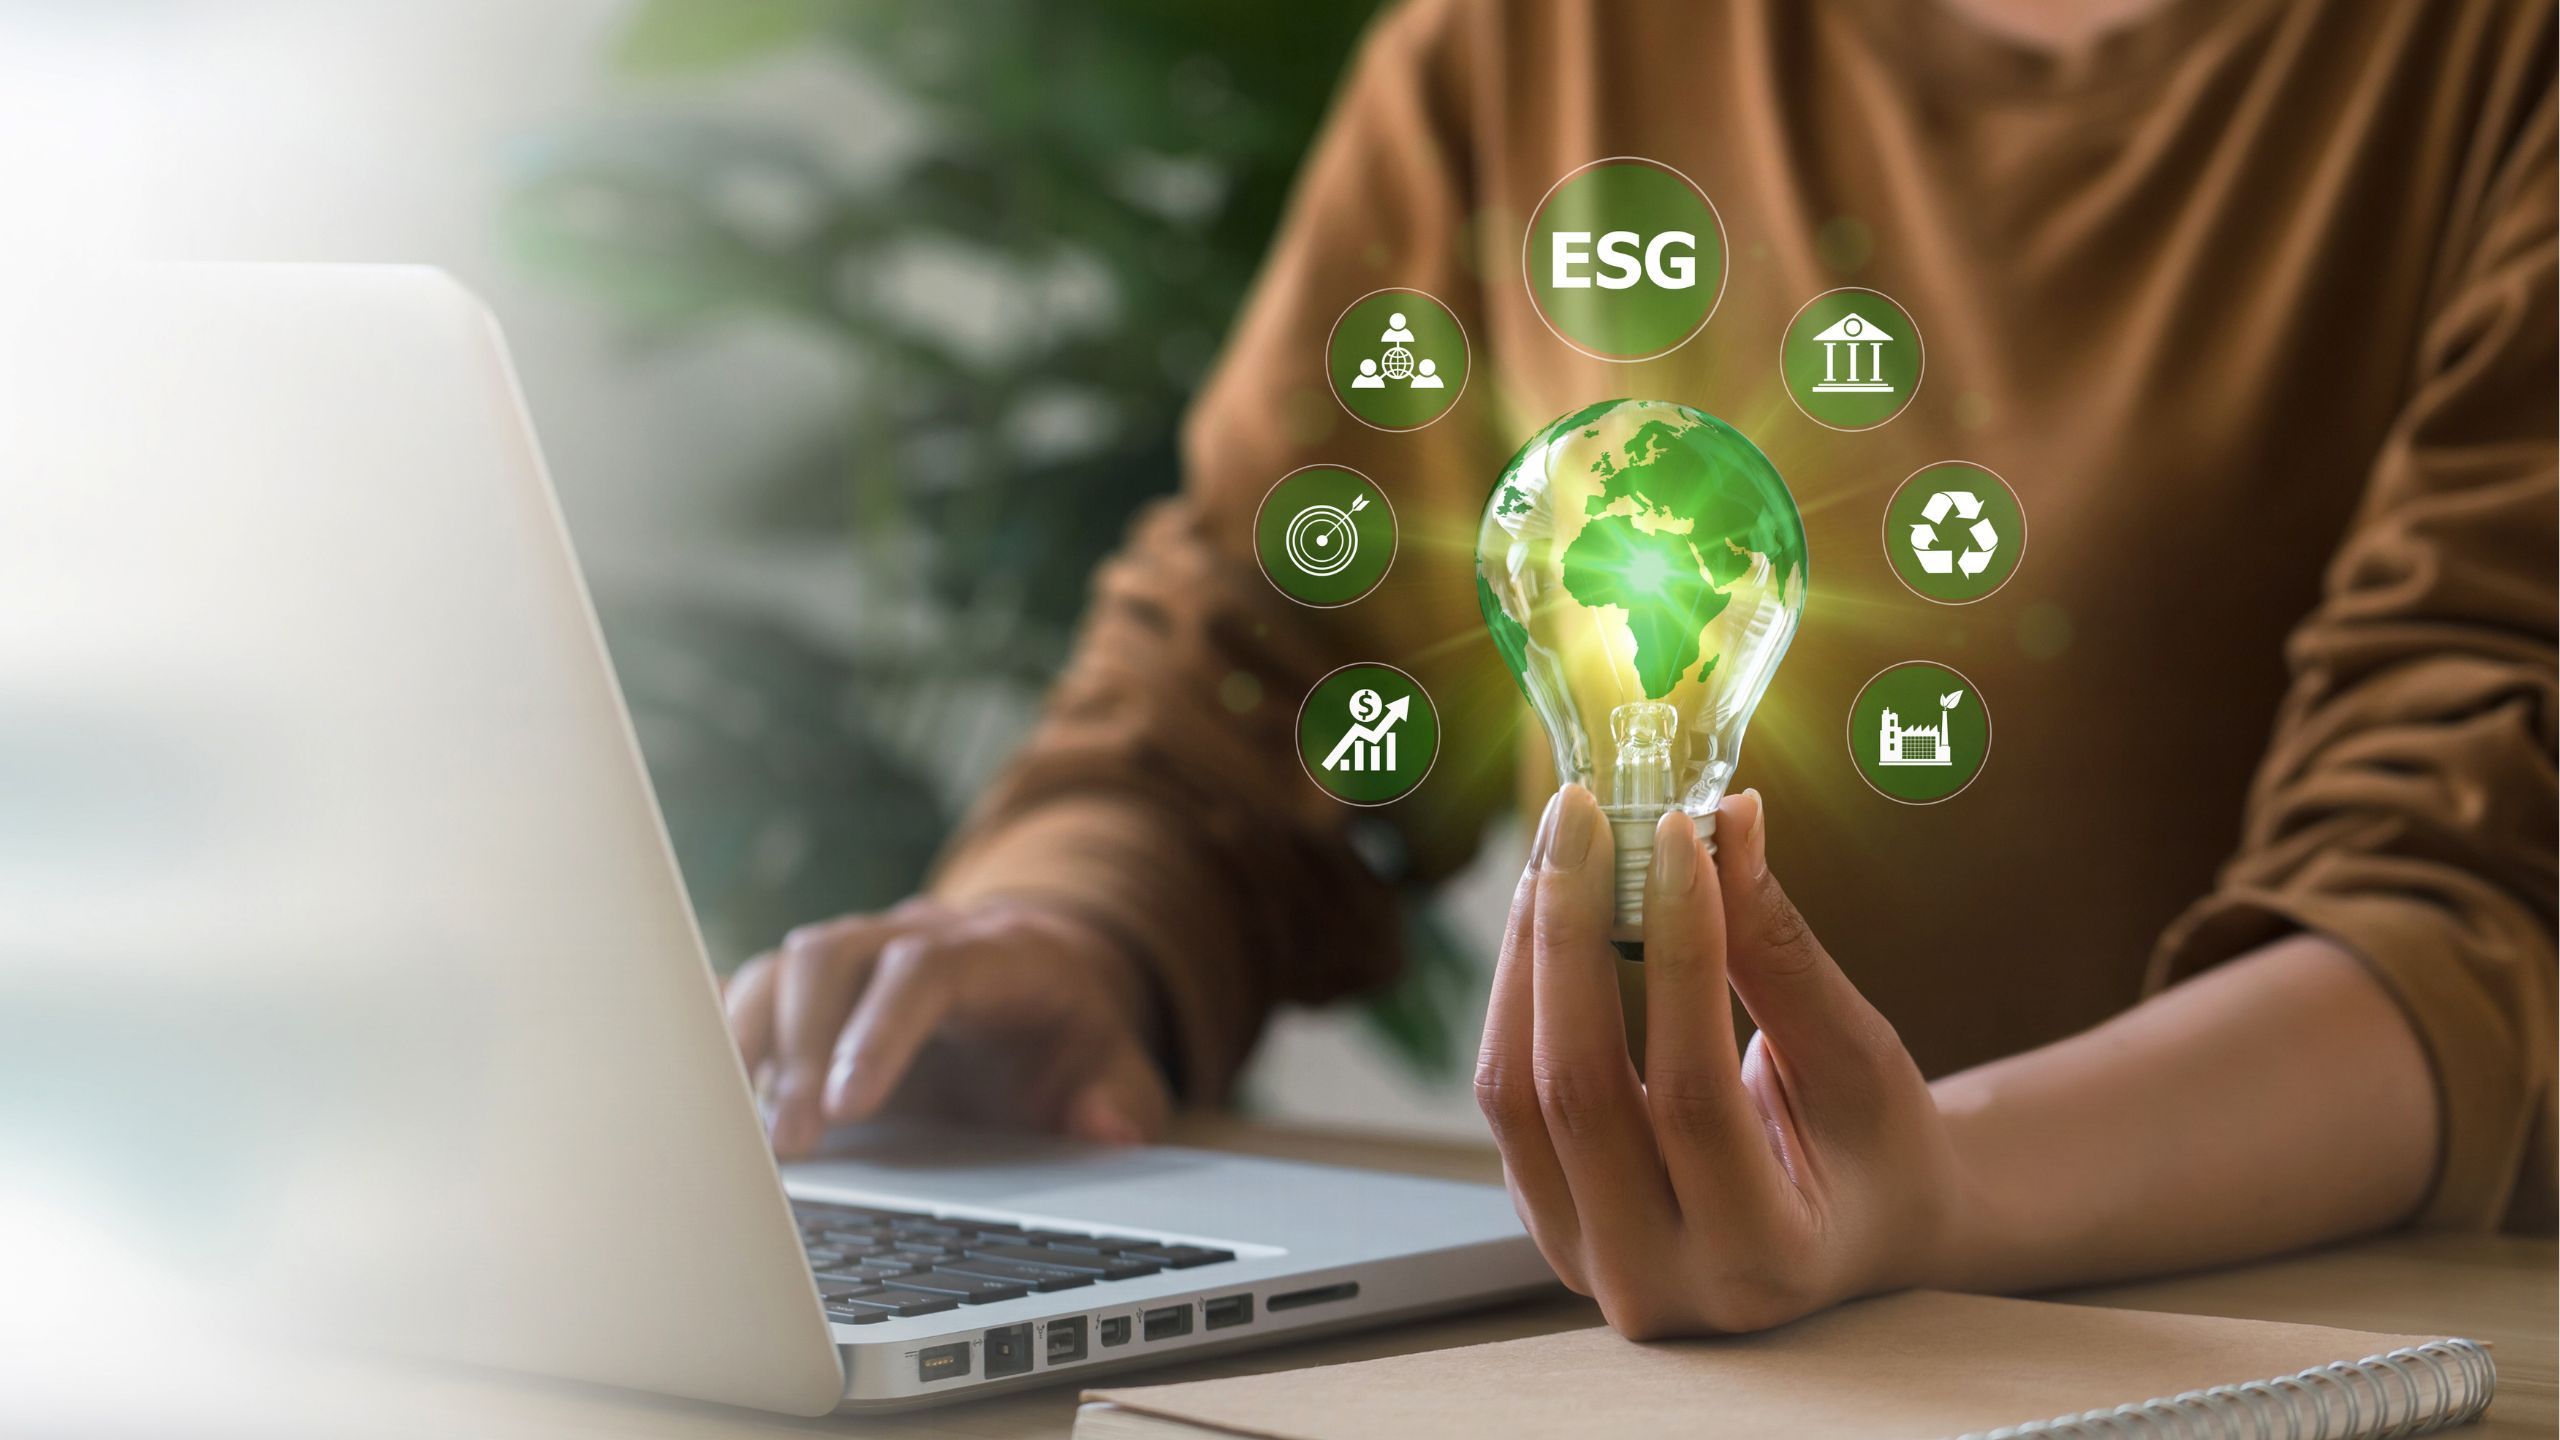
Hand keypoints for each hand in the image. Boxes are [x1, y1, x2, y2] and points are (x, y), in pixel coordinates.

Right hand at [722, 896, 1171, 1157]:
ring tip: (736, 1139)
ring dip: (747, 1050)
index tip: (849, 1106)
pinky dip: (721, 1043)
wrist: (1036, 982)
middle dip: (800, 1047)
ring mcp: (853, 958)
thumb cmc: (1067, 1032)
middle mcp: (906, 938)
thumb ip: (1119, 1095)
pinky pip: (750, 994)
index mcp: (989, 953)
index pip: (922, 969)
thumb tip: (1106, 1129)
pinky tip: (701, 1103)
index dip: (879, 1031)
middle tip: (790, 1144)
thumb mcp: (1116, 1062)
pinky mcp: (813, 990)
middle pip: (829, 957)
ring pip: (778, 970)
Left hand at [1473, 784, 1971, 1337]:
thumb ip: (1783, 954)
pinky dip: (1521, 991)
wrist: (1856, 1239)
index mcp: (1763, 1264)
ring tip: (1562, 846)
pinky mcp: (1544, 1216)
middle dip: (1569, 932)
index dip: (1678, 952)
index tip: (1677, 834)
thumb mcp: (1859, 1061)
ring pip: (1514, 1092)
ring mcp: (1584, 1260)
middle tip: (1583, 814)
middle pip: (1575, 1092)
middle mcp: (1659, 1284)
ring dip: (1528, 952)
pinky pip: (1508, 1096)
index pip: (1691, 1093)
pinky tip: (1549, 910)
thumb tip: (1731, 821)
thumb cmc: (1878, 1151)